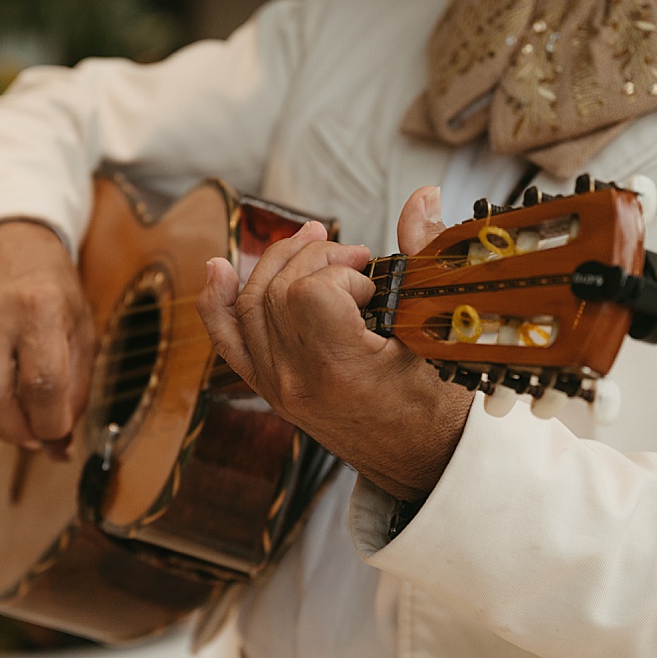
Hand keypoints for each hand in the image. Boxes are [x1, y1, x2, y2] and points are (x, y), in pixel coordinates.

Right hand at [0, 221, 93, 457]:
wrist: (8, 236)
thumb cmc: (49, 288)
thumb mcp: (79, 325)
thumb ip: (75, 387)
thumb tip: (62, 449)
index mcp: (40, 305)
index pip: (44, 385)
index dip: (51, 424)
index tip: (55, 433)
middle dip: (14, 432)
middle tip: (28, 436)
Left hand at [195, 186, 473, 502]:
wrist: (422, 462)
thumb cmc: (437, 400)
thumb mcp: (439, 330)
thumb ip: (422, 257)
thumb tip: (422, 195)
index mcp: (342, 372)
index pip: (309, 294)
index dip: (340, 274)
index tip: (372, 285)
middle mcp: (297, 382)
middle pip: (277, 291)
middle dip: (315, 257)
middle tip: (355, 257)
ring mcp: (277, 387)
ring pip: (250, 305)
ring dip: (278, 263)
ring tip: (314, 245)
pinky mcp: (270, 389)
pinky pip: (228, 341)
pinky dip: (218, 302)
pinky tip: (218, 268)